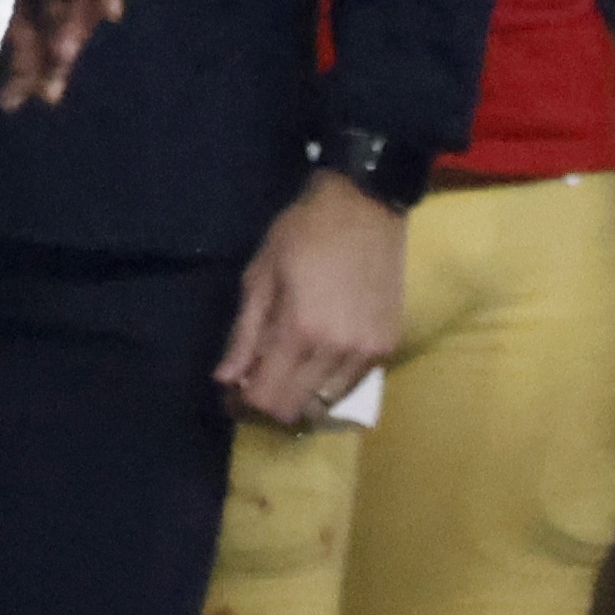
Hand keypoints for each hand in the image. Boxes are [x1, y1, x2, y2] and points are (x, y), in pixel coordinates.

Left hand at [218, 168, 409, 428]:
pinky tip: (312, 363)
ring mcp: (368, 351)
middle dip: (266, 405)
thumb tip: (225, 379)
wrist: (365, 206)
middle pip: (294, 408)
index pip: (266, 397)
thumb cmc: (303, 233)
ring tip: (282, 373)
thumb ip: (244, 334)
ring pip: (325, 404)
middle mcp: (338, 350)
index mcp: (301, 331)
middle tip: (252, 384)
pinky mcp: (388, 346)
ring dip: (298, 397)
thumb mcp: (260, 277)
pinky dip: (326, 385)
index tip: (230, 392)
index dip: (242, 403)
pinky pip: (351, 386)